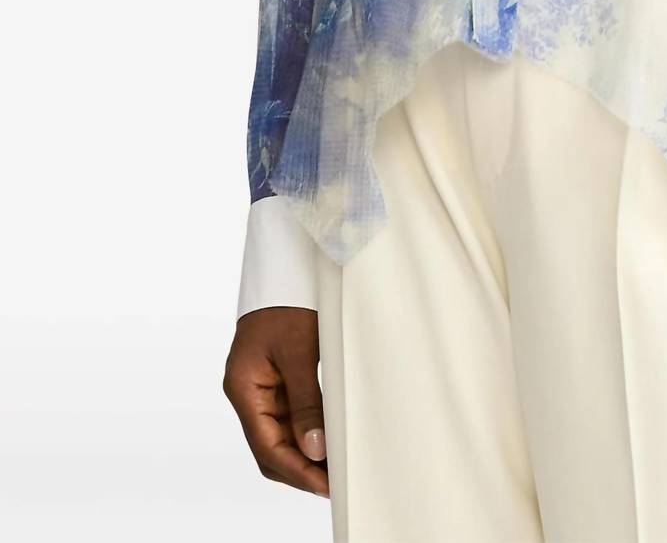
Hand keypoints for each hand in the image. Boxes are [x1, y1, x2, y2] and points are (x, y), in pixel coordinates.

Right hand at [223, 307, 328, 496]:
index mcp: (243, 388)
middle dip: (300, 469)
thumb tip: (315, 449)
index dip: (296, 470)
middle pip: (269, 447)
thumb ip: (305, 402)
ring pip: (281, 435)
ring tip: (336, 468)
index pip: (266, 446)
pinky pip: (290, 415)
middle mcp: (248, 393)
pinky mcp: (277, 378)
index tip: (325, 485)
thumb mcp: (299, 351)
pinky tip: (330, 439)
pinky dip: (309, 430)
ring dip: (305, 453)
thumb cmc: (288, 302)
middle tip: (334, 484)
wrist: (286, 267)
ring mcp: (261, 387)